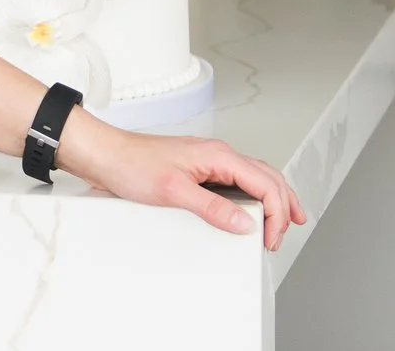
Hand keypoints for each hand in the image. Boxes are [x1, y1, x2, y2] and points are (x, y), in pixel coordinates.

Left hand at [59, 119, 307, 249]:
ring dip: (272, 198)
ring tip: (284, 219)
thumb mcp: (174, 191)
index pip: (265, 183)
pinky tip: (250, 208)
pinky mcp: (198, 169)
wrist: (105, 154)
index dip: (276, 213)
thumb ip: (212, 209)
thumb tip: (246, 224)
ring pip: (254, 176)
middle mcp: (218, 154)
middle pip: (267, 177)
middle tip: (289, 232)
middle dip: (284, 204)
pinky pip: (236, 181)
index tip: (271, 239)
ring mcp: (208, 160)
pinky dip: (252, 195)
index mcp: (218, 155)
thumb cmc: (132, 165)